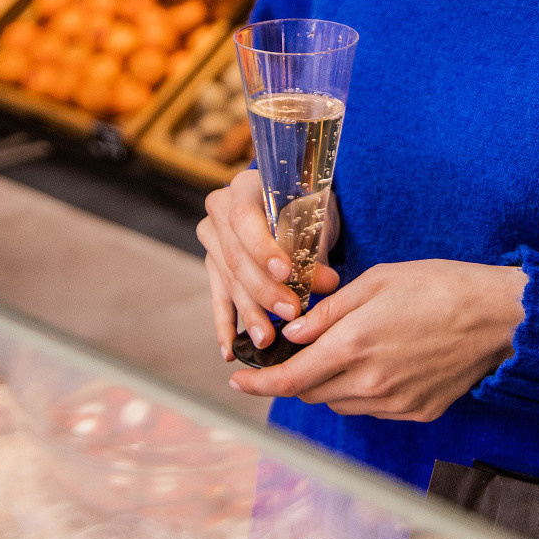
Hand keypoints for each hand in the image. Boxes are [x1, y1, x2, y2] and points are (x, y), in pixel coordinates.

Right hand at [198, 169, 340, 360]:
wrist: (294, 200)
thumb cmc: (308, 204)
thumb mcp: (315, 216)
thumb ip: (315, 248)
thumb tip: (326, 284)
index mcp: (244, 187)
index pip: (244, 219)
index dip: (262, 248)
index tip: (286, 273)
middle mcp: (220, 211)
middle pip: (236, 257)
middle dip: (264, 290)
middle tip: (291, 313)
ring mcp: (212, 239)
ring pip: (229, 281)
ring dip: (250, 313)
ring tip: (267, 339)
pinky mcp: (213, 265)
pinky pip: (217, 297)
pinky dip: (224, 325)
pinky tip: (229, 350)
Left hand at [227, 258, 527, 419]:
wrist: (498, 316)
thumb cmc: (439, 286)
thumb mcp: (377, 281)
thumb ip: (328, 312)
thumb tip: (292, 335)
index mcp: (354, 346)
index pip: (289, 379)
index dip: (258, 384)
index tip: (239, 380)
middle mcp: (370, 383)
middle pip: (310, 394)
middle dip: (295, 376)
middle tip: (297, 353)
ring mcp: (394, 402)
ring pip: (339, 403)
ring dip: (328, 384)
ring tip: (347, 350)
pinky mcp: (416, 411)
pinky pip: (372, 408)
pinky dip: (361, 390)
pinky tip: (380, 362)